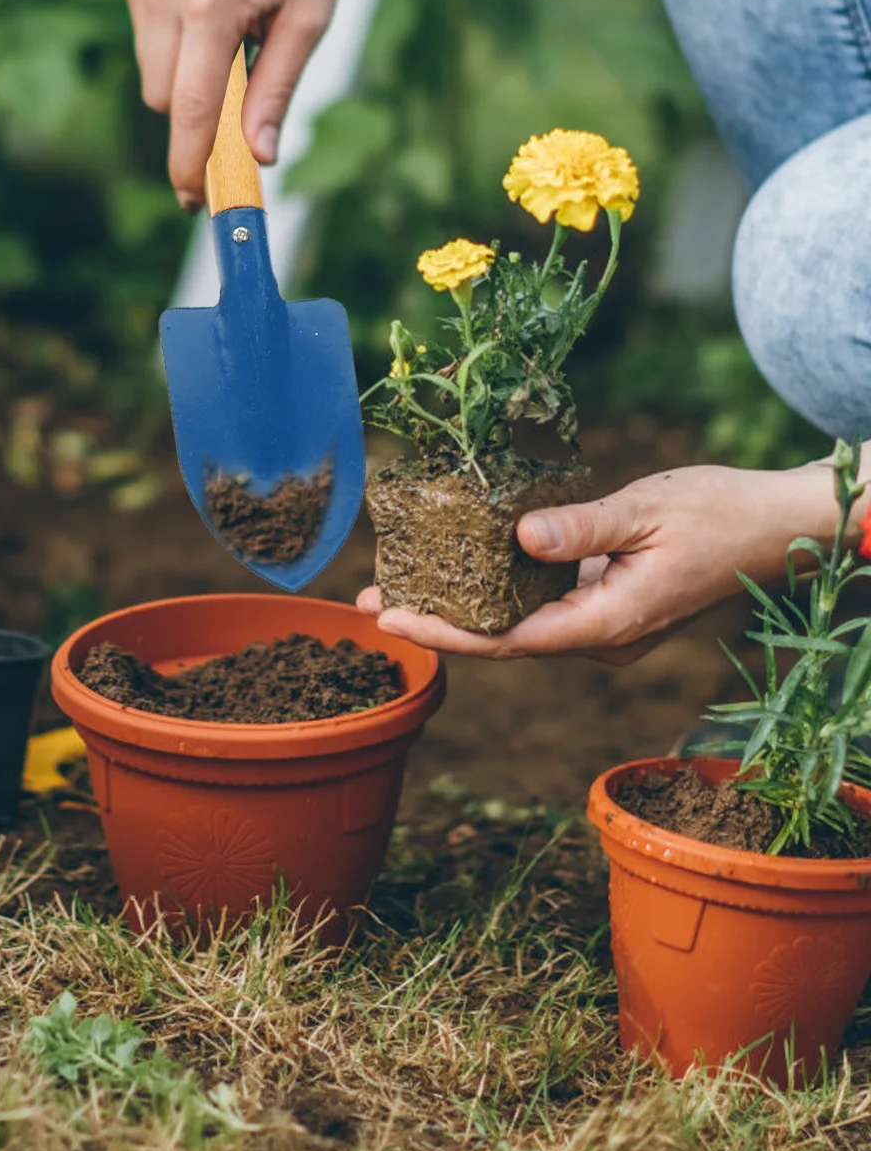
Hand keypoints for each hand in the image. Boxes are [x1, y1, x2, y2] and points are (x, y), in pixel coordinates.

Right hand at [121, 0, 413, 209]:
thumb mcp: (309, 24)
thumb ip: (277, 92)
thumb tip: (259, 157)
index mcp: (211, 1)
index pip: (189, 105)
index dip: (189, 161)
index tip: (194, 199)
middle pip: (166, 100)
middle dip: (199, 115)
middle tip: (245, 95)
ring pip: (155, 78)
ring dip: (190, 81)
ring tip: (236, 39)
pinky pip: (149, 48)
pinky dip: (180, 53)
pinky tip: (214, 19)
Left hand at [356, 462, 842, 663]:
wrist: (782, 526)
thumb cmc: (722, 514)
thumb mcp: (648, 510)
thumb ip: (583, 527)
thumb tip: (519, 535)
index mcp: (608, 624)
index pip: (507, 640)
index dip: (443, 632)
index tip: (389, 619)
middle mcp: (601, 636)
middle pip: (501, 638)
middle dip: (435, 621)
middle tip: (369, 598)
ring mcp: (605, 624)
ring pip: (517, 622)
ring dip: (459, 605)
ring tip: (397, 581)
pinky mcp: (608, 602)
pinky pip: (540, 603)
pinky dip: (495, 588)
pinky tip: (460, 563)